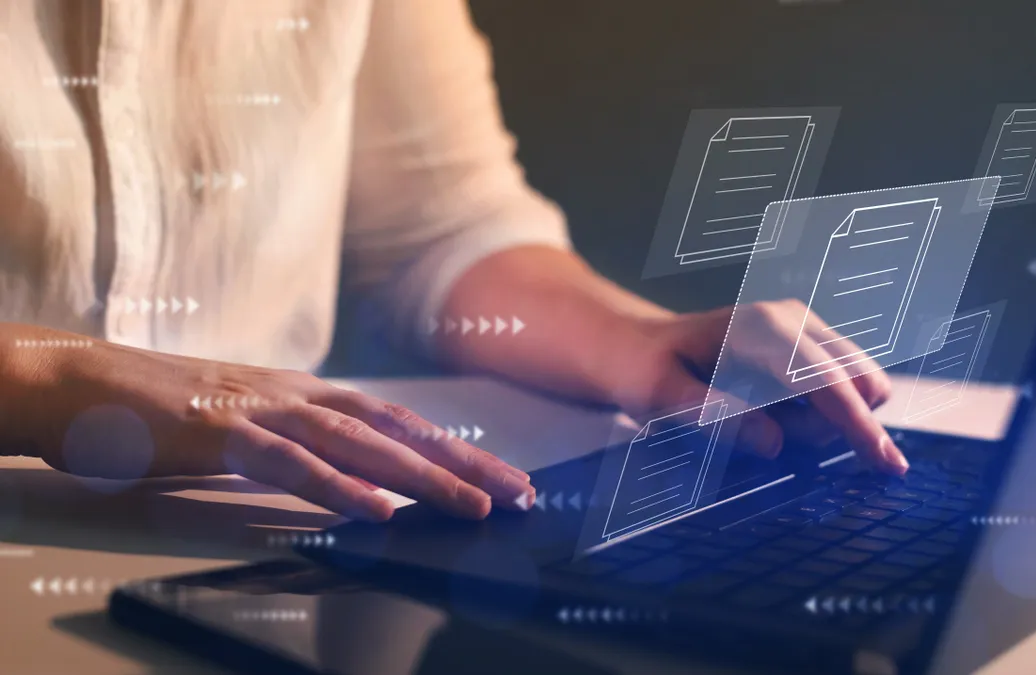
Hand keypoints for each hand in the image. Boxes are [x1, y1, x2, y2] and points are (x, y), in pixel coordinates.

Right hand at [1, 327, 534, 520]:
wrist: (75, 380)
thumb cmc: (159, 408)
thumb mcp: (245, 423)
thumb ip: (298, 443)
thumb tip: (351, 475)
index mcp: (304, 393)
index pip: (395, 421)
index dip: (452, 448)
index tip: (500, 476)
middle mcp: (294, 394)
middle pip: (395, 428)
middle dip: (462, 461)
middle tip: (516, 492)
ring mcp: (257, 409)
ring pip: (356, 442)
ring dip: (419, 475)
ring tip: (469, 504)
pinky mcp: (217, 431)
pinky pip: (287, 462)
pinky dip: (335, 485)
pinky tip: (375, 508)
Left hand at [600, 300, 907, 474]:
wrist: (636, 344)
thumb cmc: (644, 369)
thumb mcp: (662, 398)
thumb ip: (716, 418)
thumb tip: (774, 443)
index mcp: (761, 330)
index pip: (827, 381)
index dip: (859, 426)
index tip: (887, 465)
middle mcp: (793, 319)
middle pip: (854, 385)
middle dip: (825, 427)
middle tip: (763, 432)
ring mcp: (804, 327)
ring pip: (852, 389)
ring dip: (815, 422)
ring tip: (755, 416)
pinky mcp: (807, 343)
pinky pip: (837, 388)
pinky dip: (813, 413)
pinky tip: (768, 409)